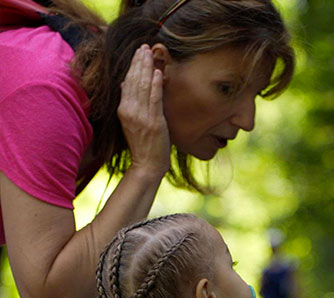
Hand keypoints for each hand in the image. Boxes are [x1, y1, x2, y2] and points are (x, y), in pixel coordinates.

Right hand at [117, 44, 169, 175]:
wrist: (147, 164)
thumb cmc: (143, 143)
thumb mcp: (131, 121)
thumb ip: (129, 102)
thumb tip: (125, 84)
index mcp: (123, 110)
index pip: (127, 82)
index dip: (133, 66)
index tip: (138, 52)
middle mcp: (130, 111)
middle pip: (134, 81)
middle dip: (140, 62)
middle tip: (145, 46)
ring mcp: (141, 117)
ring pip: (143, 87)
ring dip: (147, 68)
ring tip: (151, 53)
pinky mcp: (154, 122)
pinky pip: (154, 100)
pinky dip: (156, 85)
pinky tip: (158, 72)